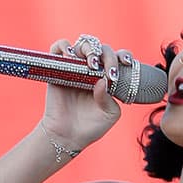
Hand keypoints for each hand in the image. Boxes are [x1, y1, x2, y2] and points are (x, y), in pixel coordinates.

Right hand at [40, 35, 134, 150]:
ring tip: (90, 64)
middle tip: (105, 71)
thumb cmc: (90, 127)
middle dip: (107, 56)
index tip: (125, 63)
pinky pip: (58, 49)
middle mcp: (92, 71)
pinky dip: (63, 46)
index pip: (118, 59)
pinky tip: (69, 55)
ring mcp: (75, 69)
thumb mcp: (109, 115)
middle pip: (102, 49)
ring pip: (83, 45)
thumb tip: (102, 81)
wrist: (66, 136)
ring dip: (89, 49)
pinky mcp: (58, 70)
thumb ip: (109, 99)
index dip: (123, 56)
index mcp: (107, 79)